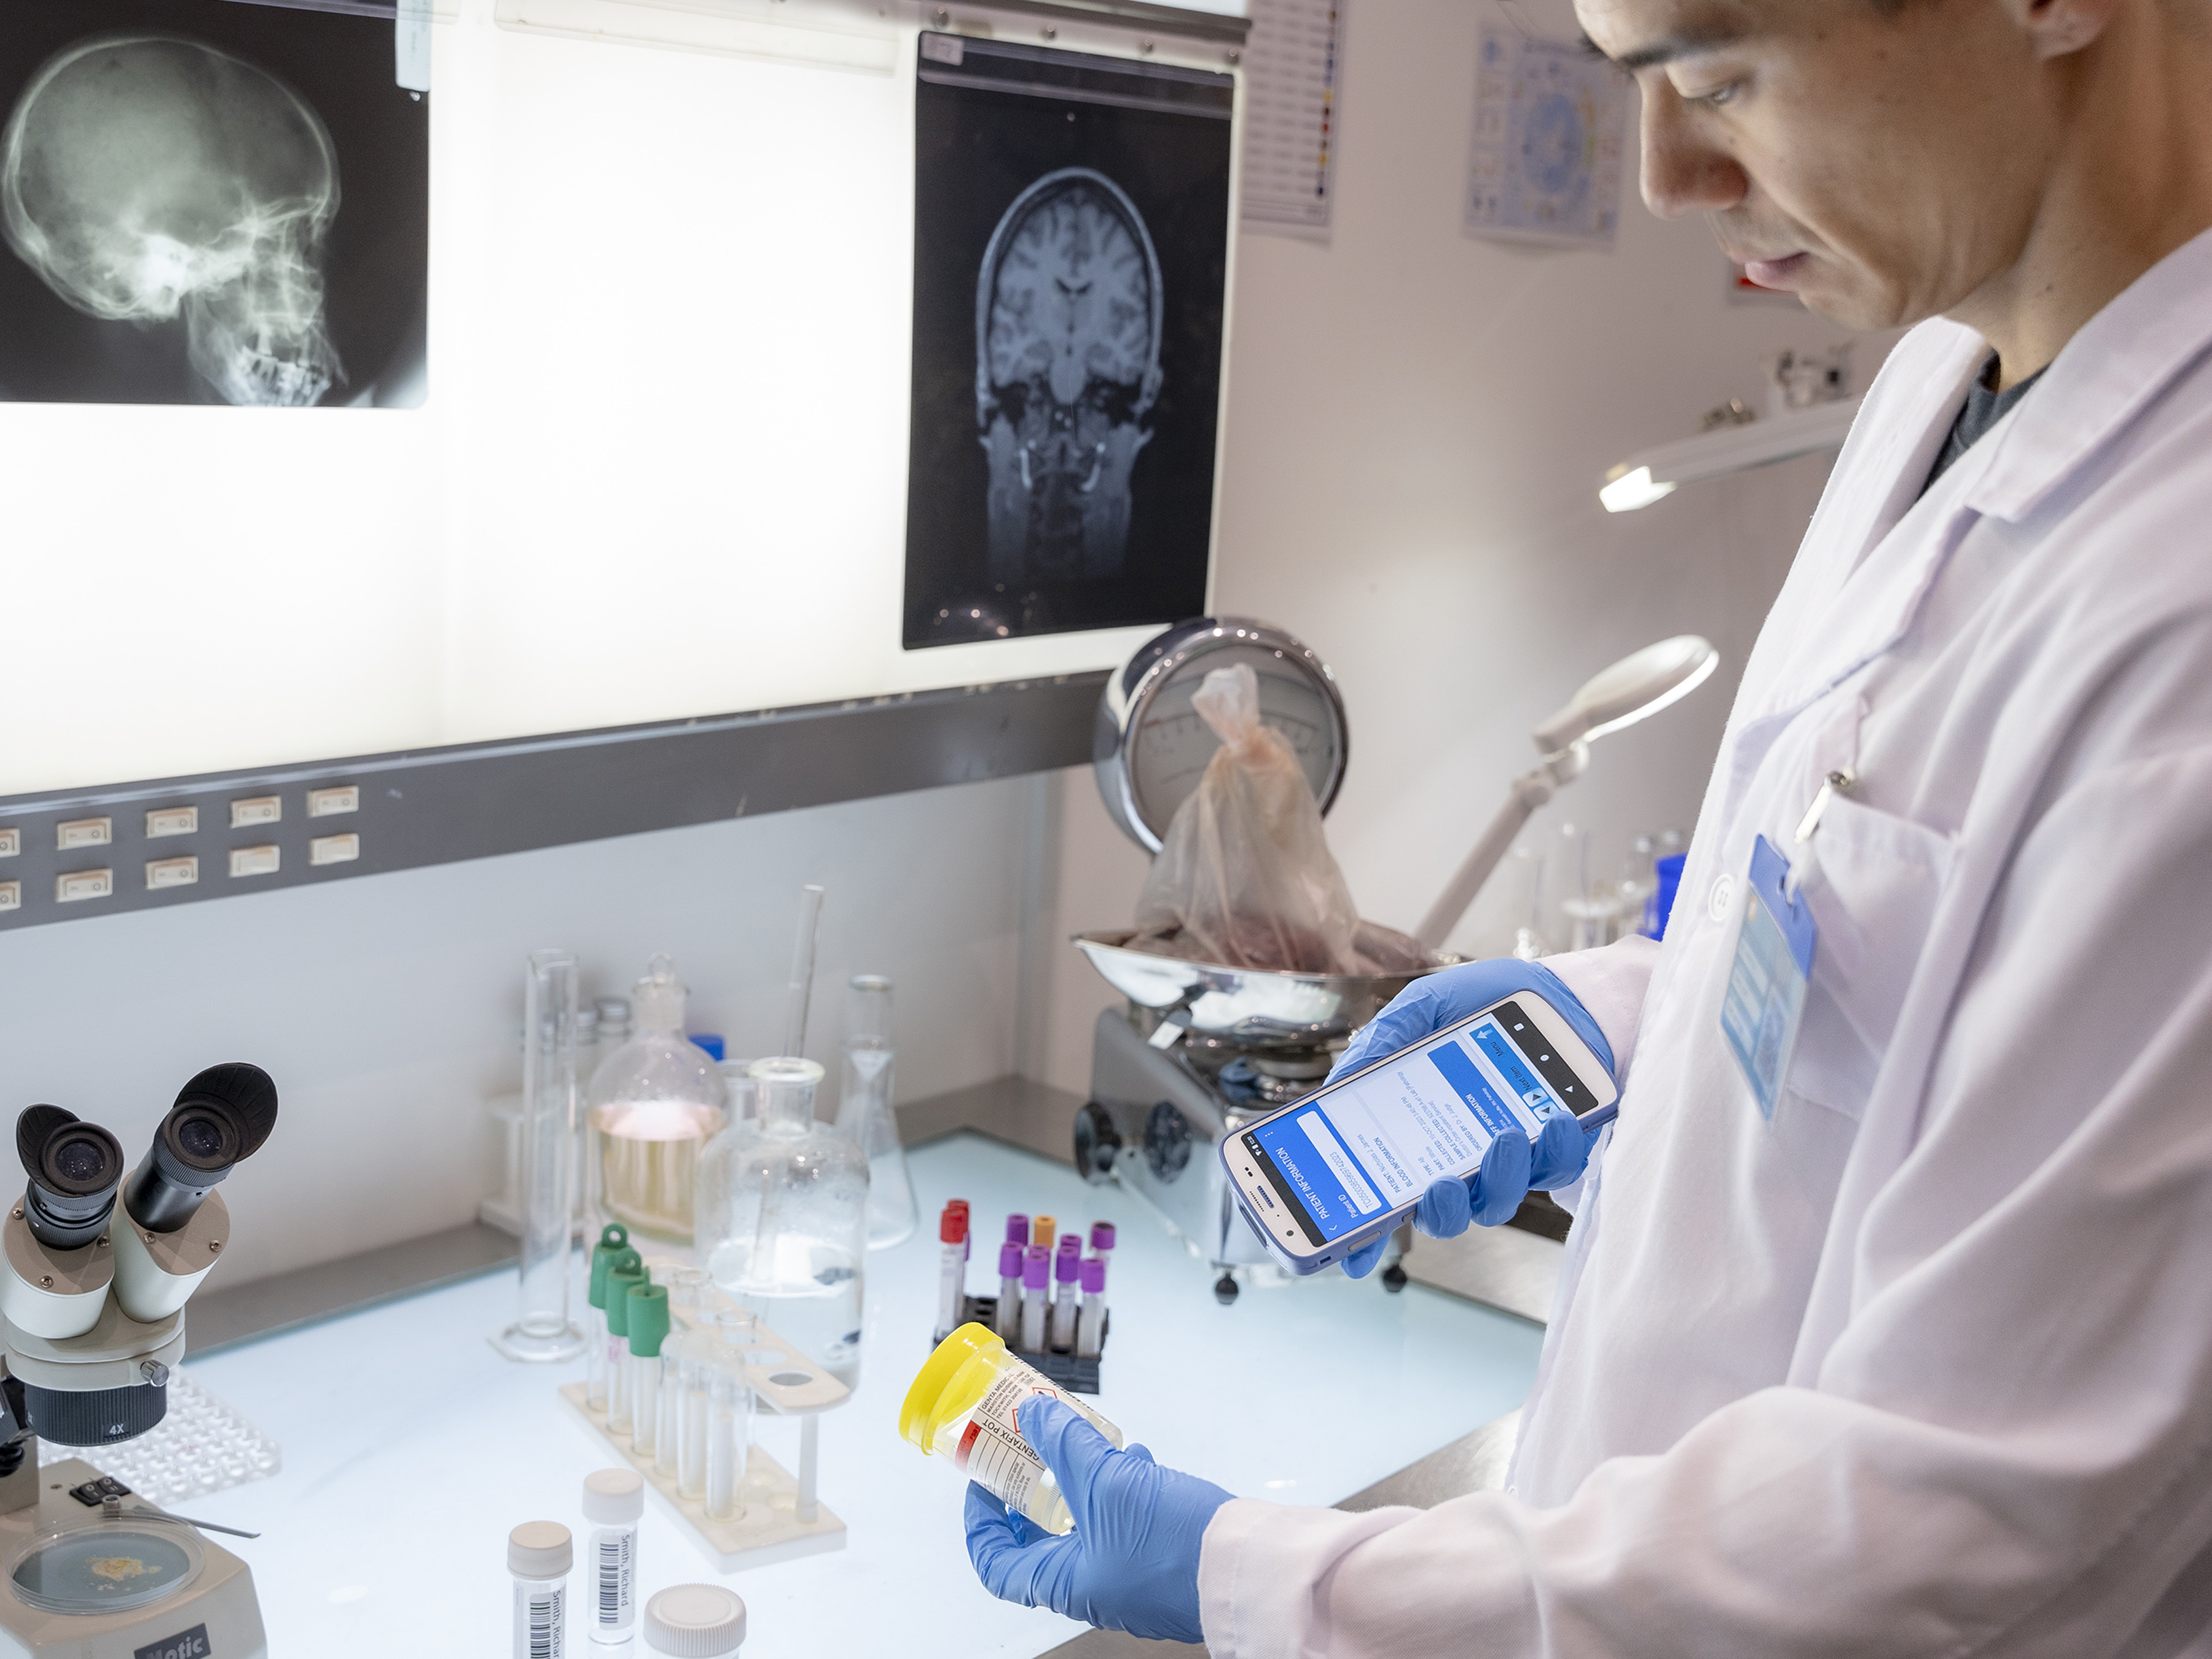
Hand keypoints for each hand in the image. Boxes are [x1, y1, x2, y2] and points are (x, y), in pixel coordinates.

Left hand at [965, 1396, 1233, 1643]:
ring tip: (1089, 1446)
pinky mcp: (1163, 1561)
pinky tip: (1138, 1461)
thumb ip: (1064, 1445)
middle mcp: (1095, 1586)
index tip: (982, 1486)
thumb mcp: (1105, 1481)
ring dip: (1082, 1484)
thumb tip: (1033, 1416)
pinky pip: (1127, 1524)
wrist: (1251, 1567)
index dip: (981, 1525)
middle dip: (1035, 1492)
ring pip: (1088, 1526)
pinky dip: (1122, 1490)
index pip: (999, 1567)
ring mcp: (1131, 1576)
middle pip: (1042, 1542)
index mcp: (1068, 1583)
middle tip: (1029, 1454)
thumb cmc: (1175, 1545)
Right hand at [1336, 959, 1615, 1278]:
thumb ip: (1385, 1038)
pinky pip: (1553, 1171)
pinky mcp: (1554, 1151)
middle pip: (1441, 1215)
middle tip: (1440, 1184)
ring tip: (1506, 1134)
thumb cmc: (1483, 1000)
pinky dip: (1555, 1150)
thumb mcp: (1424, 1007)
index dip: (1366, 1234)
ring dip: (1500, 1177)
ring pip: (1496, 1201)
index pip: (1384, 1194)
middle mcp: (1457, 1158)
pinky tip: (1555, 1118)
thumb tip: (1343, 1081)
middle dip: (1439, 1211)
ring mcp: (1506, 1161)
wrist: (1554, 991)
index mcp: (1415, 1131)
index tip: (1354, 1255)